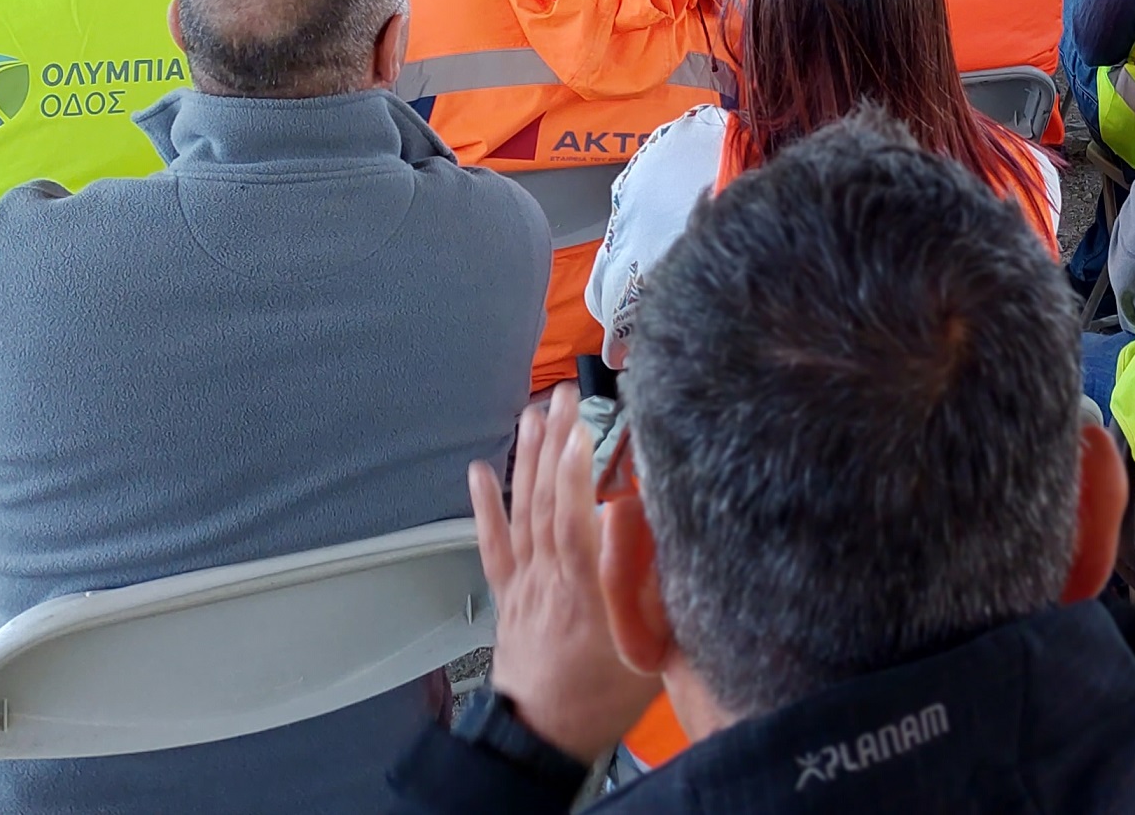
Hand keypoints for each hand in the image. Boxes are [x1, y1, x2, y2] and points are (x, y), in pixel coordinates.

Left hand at [469, 386, 660, 764]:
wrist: (543, 738)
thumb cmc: (603, 696)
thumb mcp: (647, 651)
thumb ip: (652, 590)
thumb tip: (654, 528)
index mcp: (583, 593)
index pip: (574, 522)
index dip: (577, 475)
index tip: (584, 429)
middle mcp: (547, 579)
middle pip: (548, 503)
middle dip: (557, 444)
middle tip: (568, 395)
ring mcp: (523, 583)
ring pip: (524, 512)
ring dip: (529, 459)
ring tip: (535, 412)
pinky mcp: (508, 593)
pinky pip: (493, 544)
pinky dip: (486, 505)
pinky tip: (480, 470)